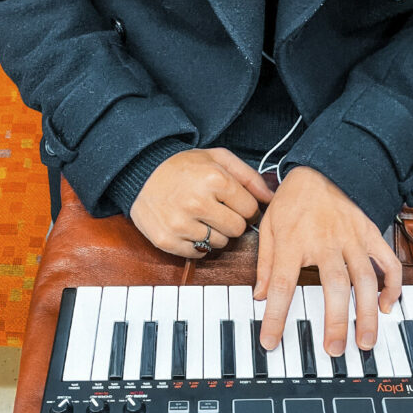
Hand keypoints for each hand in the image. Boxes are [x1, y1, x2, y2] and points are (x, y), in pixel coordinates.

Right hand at [130, 148, 273, 256]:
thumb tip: (271, 198)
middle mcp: (197, 203)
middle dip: (232, 221)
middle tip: (217, 210)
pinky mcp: (167, 240)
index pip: (250, 209)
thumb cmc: (184, 166)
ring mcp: (180, 224)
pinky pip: (198, 253)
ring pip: (219, 243)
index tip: (234, 202)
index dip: (245, 207)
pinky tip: (189, 227)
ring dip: (215, 233)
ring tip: (201, 217)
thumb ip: (249, 177)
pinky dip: (197, 244)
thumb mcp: (218, 158)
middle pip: (237, 229)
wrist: (141, 172)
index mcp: (214, 180)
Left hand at [255, 166, 401, 355]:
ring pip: (364, 280)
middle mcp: (325, 243)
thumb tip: (261, 296)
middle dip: (335, 322)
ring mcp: (352, 239)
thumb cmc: (294, 198)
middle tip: (334, 349)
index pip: (283, 286)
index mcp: (294, 242)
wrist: (323, 168)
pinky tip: (387, 305)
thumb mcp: (270, 226)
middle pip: (333, 287)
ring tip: (366, 340)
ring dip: (367, 313)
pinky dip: (392, 285)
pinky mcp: (370, 234)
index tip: (271, 342)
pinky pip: (387, 262)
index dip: (276, 317)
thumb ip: (266, 263)